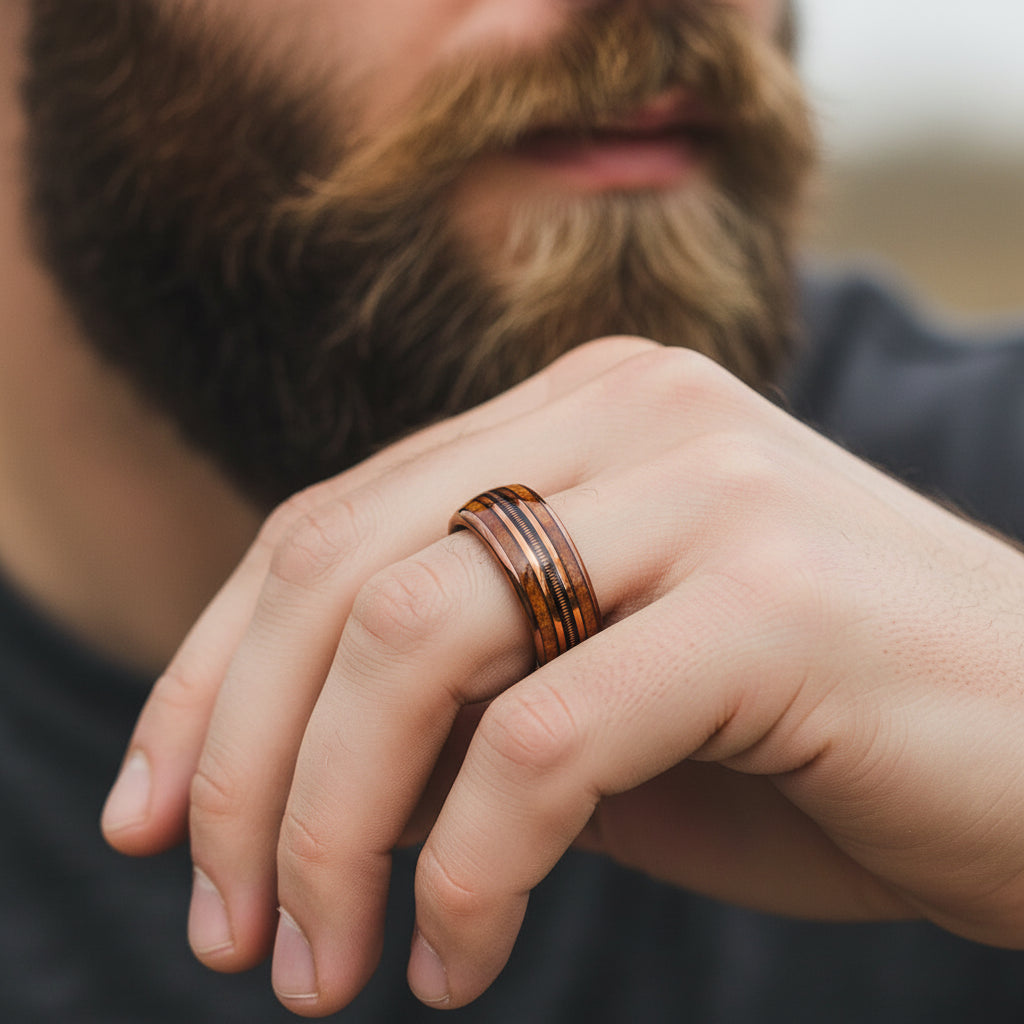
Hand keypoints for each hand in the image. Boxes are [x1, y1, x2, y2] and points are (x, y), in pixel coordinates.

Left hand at [102, 338, 1023, 1014]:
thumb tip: (273, 773)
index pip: (324, 527)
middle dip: (240, 766)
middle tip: (223, 933)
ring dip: (326, 826)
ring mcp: (702, 488)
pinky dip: (468, 873)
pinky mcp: (772, 597)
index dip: (207, 679)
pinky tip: (459, 967)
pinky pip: (543, 740)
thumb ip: (457, 696)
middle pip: (341, 574)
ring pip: (414, 641)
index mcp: (575, 412)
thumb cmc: (813, 739)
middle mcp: (628, 411)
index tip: (145, 821)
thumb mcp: (594, 703)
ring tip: (318, 971)